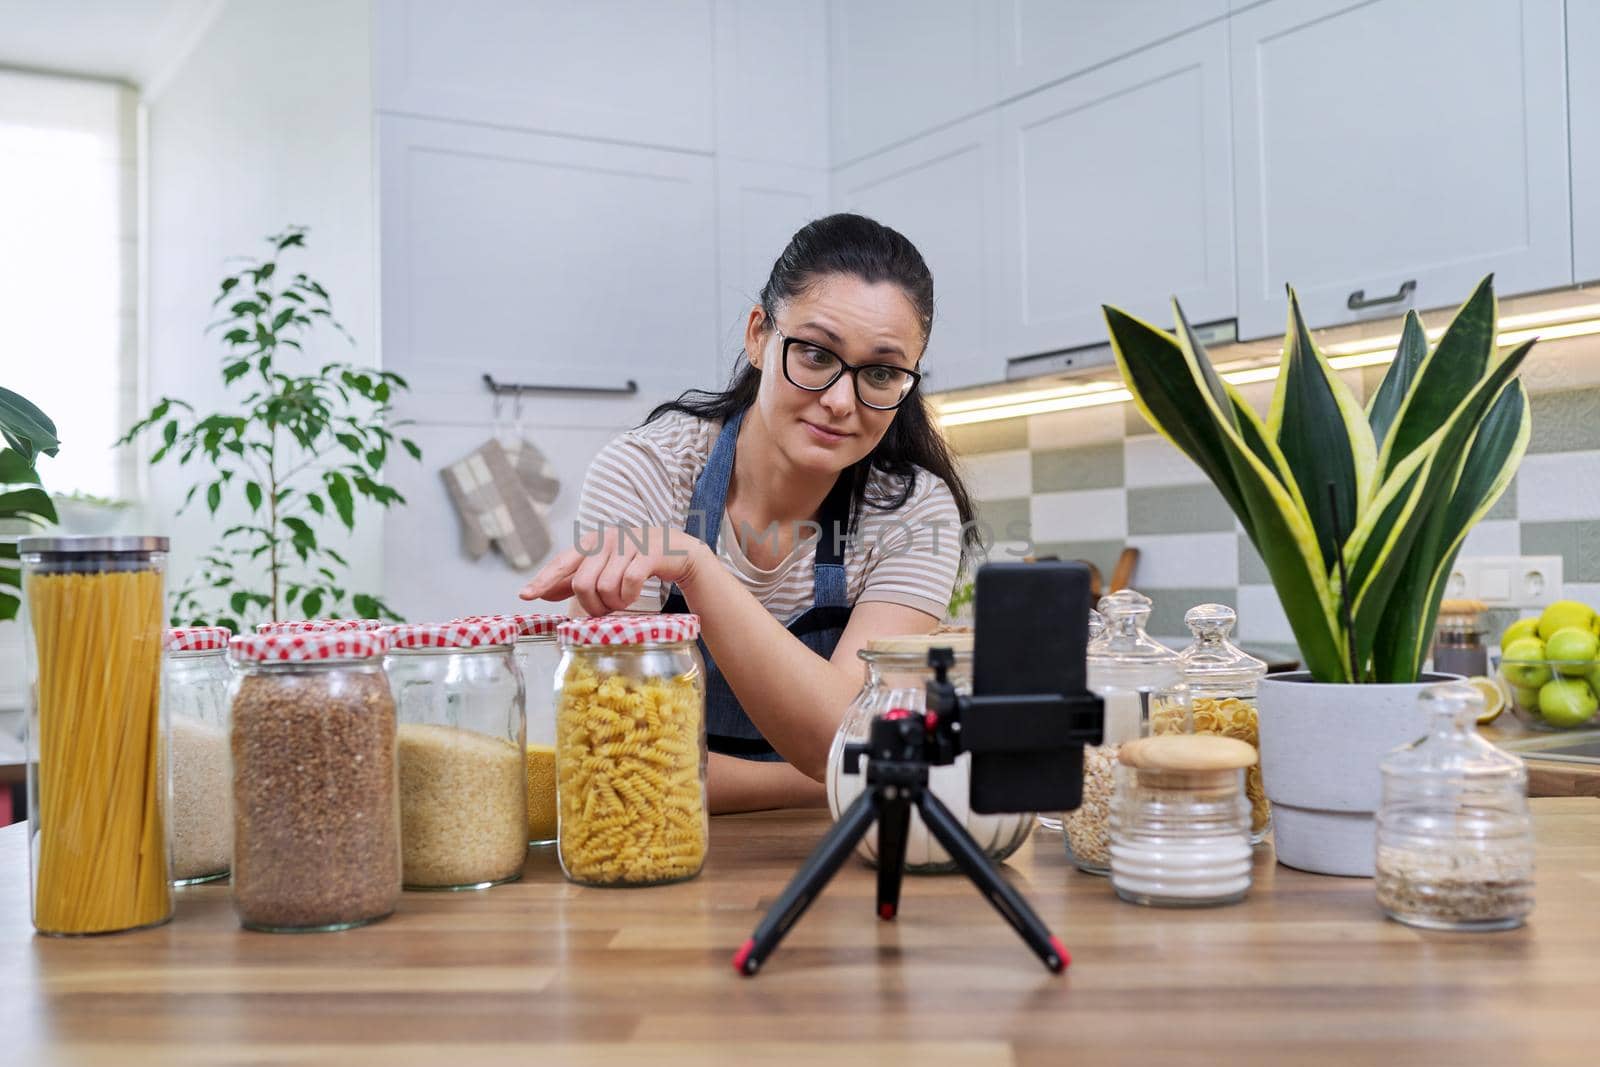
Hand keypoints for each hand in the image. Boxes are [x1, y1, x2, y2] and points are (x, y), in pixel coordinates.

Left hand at [519, 524, 706, 615]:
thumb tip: (542, 592)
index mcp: (592, 542)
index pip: (562, 563)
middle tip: (605, 611)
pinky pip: (630, 583)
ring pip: (606, 587)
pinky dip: (630, 595)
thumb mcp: (605, 568)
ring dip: (615, 603)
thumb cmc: (636, 561)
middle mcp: (607, 539)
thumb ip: (575, 579)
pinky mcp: (649, 551)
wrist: (678, 552)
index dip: (543, 580)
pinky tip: (634, 594)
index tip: (526, 595)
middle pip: (583, 584)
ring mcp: (629, 543)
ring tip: (624, 599)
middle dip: (593, 606)